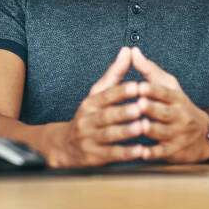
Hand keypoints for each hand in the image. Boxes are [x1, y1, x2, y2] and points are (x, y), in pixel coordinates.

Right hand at [43, 47, 145, 167]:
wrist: (66, 146)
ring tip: (143, 127)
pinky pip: (111, 155)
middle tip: (141, 107)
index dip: (121, 90)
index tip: (137, 85)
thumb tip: (127, 50)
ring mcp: (89, 140)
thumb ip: (115, 74)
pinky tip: (140, 151)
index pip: (105, 95)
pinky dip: (126, 153)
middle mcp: (87, 120)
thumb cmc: (90, 116)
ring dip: (126, 132)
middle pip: (106, 115)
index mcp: (90, 103)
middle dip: (124, 111)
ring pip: (108, 135)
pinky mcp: (93, 157)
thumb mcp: (98, 94)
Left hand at [130, 48, 208, 163]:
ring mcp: (177, 134)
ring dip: (151, 130)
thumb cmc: (178, 105)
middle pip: (164, 112)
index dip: (153, 90)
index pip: (165, 92)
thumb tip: (132, 51)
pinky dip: (152, 153)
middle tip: (138, 105)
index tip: (140, 86)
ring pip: (163, 132)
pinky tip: (141, 153)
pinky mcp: (174, 151)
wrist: (203, 135)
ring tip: (138, 127)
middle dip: (151, 109)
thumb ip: (149, 70)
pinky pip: (163, 152)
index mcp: (176, 98)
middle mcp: (179, 115)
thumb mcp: (169, 86)